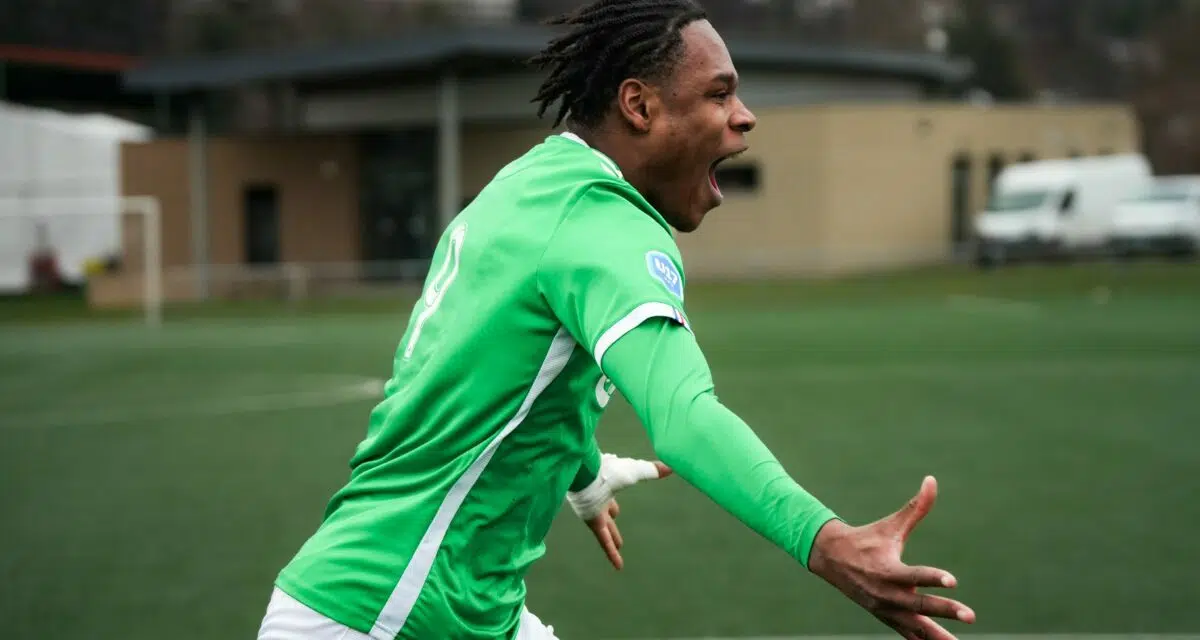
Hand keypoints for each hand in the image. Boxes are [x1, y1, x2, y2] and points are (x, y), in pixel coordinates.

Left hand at [567, 453, 670, 570]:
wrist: (587, 475)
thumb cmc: (611, 470)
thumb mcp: (636, 471)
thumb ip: (652, 470)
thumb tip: (671, 467)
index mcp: (607, 487)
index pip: (611, 497)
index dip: (614, 505)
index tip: (616, 511)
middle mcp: (599, 500)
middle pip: (607, 513)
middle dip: (611, 520)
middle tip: (614, 525)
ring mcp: (595, 513)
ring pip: (606, 529)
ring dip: (611, 538)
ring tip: (618, 546)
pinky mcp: (593, 524)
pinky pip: (604, 541)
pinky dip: (611, 554)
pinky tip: (619, 566)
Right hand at [807, 476, 975, 639]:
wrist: (832, 560)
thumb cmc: (867, 539)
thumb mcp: (891, 525)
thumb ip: (915, 507)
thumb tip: (931, 480)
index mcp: (888, 569)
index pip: (914, 575)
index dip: (932, 578)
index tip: (953, 580)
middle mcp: (887, 593)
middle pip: (920, 605)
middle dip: (945, 611)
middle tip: (970, 615)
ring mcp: (886, 609)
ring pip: (915, 627)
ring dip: (937, 636)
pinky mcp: (886, 618)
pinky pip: (908, 634)